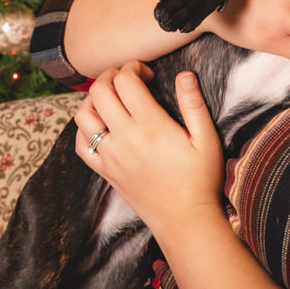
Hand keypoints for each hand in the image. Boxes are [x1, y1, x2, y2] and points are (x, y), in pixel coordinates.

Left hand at [75, 61, 224, 236]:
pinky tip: (100, 126)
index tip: (146, 73)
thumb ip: (194, 105)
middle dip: (110, 76)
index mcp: (150, 125)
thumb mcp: (207, 139)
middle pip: (99, 92)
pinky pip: (82, 145)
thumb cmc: (200, 180)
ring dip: (93, 99)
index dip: (132, 68)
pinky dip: (84, 130)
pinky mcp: (105, 172)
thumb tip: (185, 75)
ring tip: (111, 98)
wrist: (185, 220)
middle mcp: (125, 138)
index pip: (126, 81)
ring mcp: (111, 156)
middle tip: (126, 78)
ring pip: (83, 116)